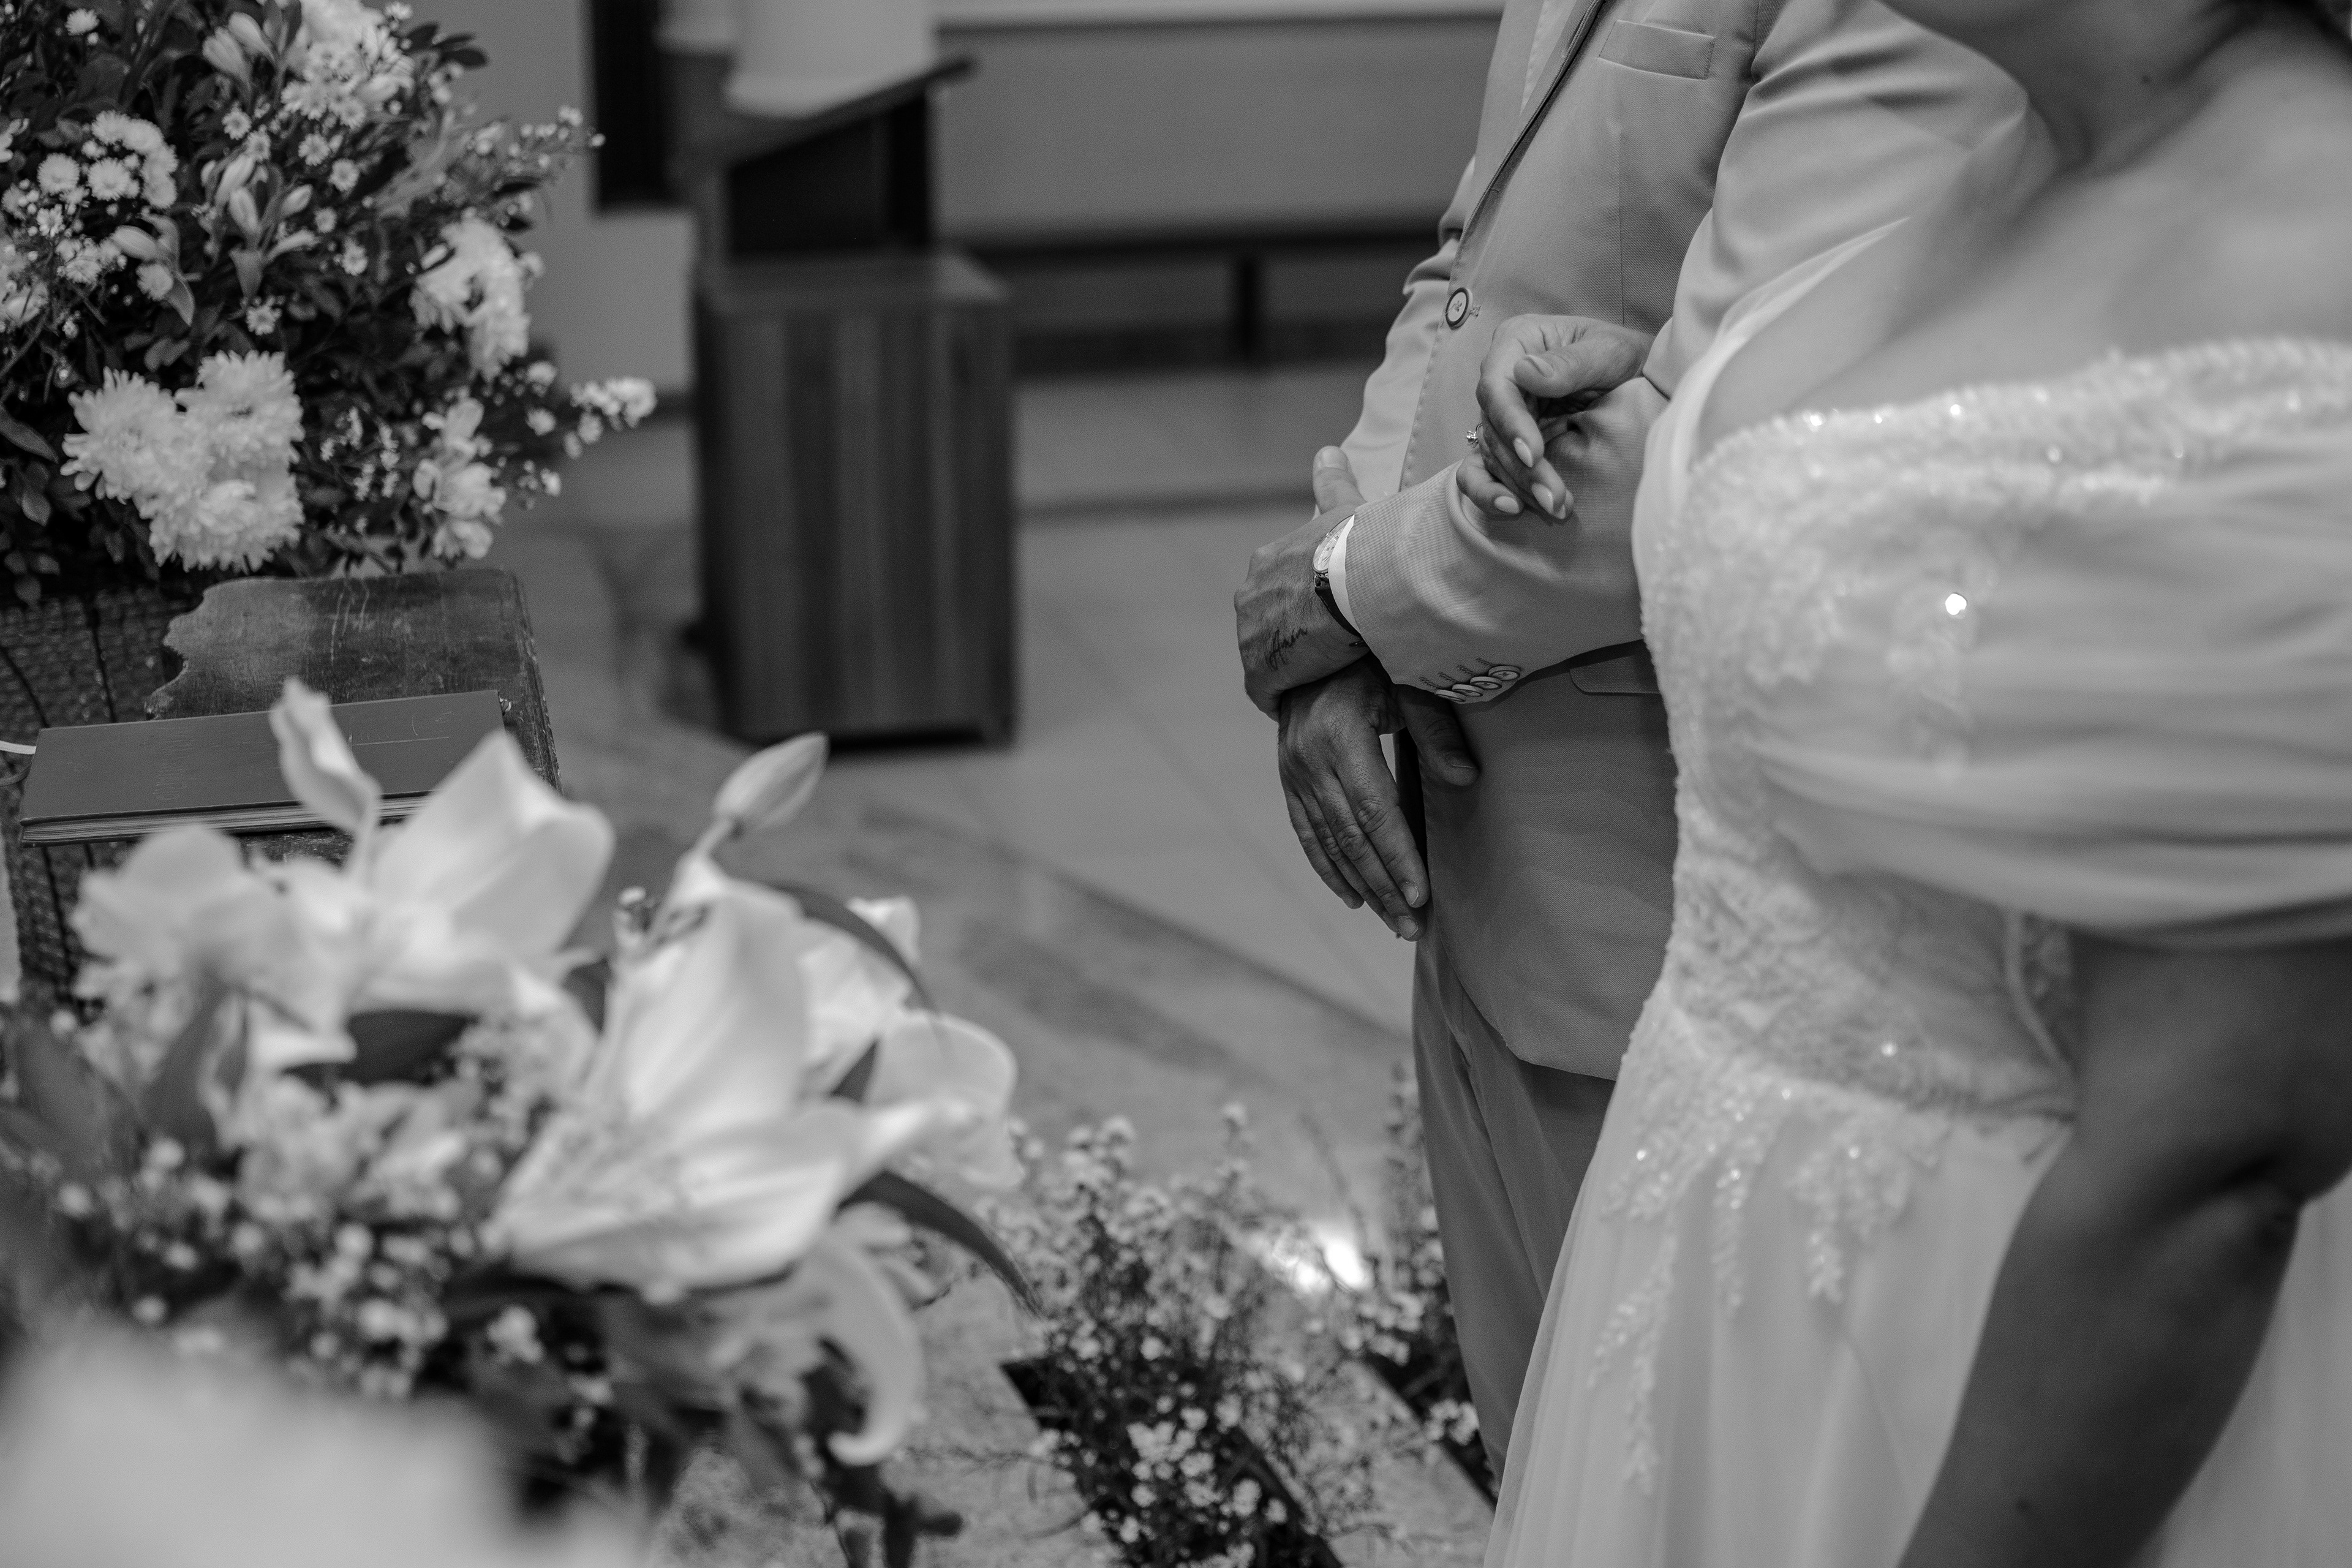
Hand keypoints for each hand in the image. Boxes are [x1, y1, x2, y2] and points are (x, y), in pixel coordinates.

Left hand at [1236, 447, 1368, 716]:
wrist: (1356, 584)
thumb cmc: (1358, 545)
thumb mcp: (1346, 509)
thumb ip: (1333, 483)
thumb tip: (1328, 450)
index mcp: (1267, 562)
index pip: (1276, 589)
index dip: (1298, 604)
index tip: (1320, 617)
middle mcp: (1248, 595)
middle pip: (1265, 623)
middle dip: (1288, 637)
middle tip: (1327, 651)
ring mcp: (1250, 635)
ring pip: (1265, 658)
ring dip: (1286, 669)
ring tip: (1319, 682)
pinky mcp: (1260, 671)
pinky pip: (1265, 691)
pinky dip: (1281, 697)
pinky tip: (1301, 704)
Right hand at [1276, 658, 1479, 937]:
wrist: (1314, 640)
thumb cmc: (1374, 661)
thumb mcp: (1410, 683)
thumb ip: (1437, 730)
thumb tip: (1467, 779)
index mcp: (1341, 734)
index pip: (1374, 810)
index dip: (1398, 856)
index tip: (1421, 895)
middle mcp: (1309, 758)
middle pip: (1350, 838)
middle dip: (1384, 886)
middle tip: (1413, 926)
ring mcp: (1292, 770)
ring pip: (1328, 842)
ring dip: (1361, 886)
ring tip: (1393, 922)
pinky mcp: (1287, 777)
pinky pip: (1307, 832)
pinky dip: (1328, 868)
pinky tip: (1353, 897)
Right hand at [1455, 315, 1653, 522]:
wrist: (1641, 378)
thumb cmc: (1625, 355)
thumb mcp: (1608, 350)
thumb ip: (1570, 362)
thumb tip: (1525, 373)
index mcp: (1517, 343)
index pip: (1498, 387)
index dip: (1511, 423)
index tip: (1532, 454)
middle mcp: (1503, 378)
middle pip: (1494, 428)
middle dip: (1522, 468)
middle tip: (1554, 498)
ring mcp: (1503, 412)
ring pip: (1493, 455)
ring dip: (1519, 487)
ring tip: (1555, 509)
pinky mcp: (1508, 441)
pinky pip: (1483, 469)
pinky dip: (1489, 491)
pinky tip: (1513, 509)